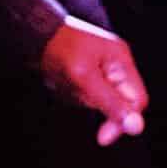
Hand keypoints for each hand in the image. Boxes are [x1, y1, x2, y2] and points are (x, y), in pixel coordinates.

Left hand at [40, 18, 149, 145]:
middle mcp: (112, 66)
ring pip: (95, 102)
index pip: (136, 100)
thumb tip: (135, 126)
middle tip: (74, 87)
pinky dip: (69, 93)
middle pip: (115, 104)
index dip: (123, 120)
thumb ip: (110, 101)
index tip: (103, 136)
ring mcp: (97, 70)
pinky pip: (80, 96)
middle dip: (93, 102)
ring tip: (63, 78)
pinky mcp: (81, 75)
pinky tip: (58, 79)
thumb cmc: (57, 45)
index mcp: (120, 61)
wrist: (30, 31)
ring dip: (77, 97)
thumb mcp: (84, 76)